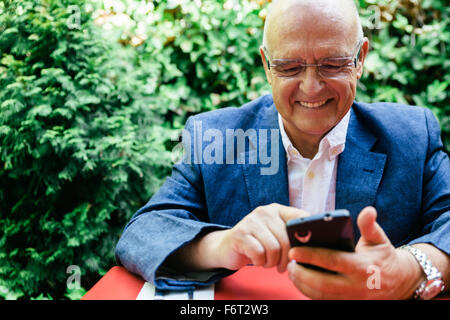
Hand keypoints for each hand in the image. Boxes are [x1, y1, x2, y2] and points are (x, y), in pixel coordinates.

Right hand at [211, 203, 308, 272]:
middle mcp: (264, 212)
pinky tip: (257, 260)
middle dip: (286, 258)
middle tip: (282, 266)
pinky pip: (259, 254)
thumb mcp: (275, 234)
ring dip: (272, 262)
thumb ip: (291, 234)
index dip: (306, 234)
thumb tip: (314, 244)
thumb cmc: (257, 243)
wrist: (228, 247)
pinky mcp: (240, 234)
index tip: (304, 249)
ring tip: (268, 262)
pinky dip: (260, 262)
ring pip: (273, 248)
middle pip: (286, 239)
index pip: (300, 217)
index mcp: (277, 209)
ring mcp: (250, 221)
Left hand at [287, 206, 422, 298]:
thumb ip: (369, 225)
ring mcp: (352, 298)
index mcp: (362, 266)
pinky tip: (300, 281)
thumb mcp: (379, 239)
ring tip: (291, 271)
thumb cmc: (383, 256)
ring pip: (321, 295)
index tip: (293, 251)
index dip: (311, 256)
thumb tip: (368, 210)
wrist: (400, 283)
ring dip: (302, 284)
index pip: (332, 261)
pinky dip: (309, 293)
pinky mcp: (348, 304)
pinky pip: (324, 301)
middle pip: (323, 283)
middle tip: (288, 263)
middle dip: (302, 274)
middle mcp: (356, 286)